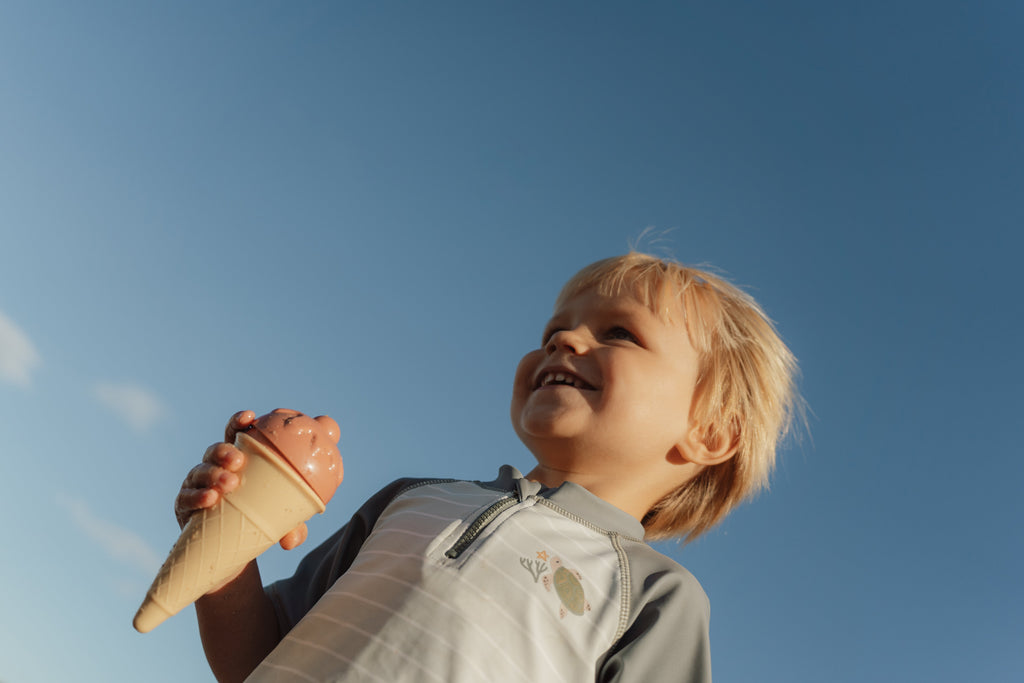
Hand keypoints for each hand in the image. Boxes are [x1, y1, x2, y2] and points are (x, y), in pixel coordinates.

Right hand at [173, 410, 308, 549]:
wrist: (228, 551)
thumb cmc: (256, 523)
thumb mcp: (280, 522)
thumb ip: (292, 526)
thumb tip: (295, 539)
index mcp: (238, 461)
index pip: (235, 434)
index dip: (239, 422)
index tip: (249, 417)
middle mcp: (214, 468)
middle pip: (215, 450)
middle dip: (224, 451)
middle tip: (238, 460)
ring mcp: (196, 486)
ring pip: (200, 471)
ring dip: (213, 474)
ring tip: (229, 483)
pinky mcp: (183, 505)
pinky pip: (185, 498)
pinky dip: (197, 496)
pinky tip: (209, 499)